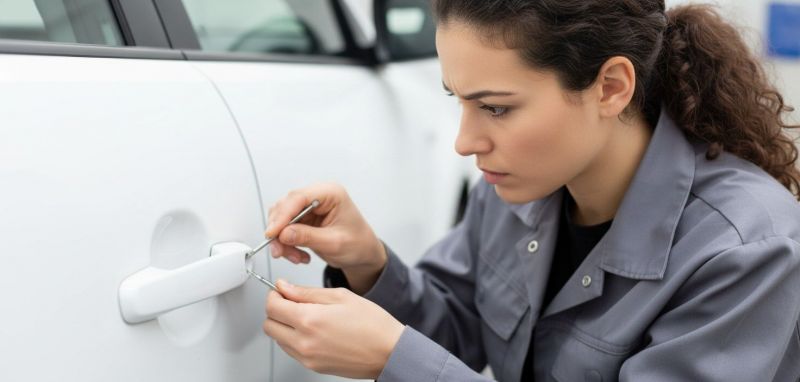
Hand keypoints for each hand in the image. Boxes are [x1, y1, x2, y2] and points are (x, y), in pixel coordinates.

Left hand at [263, 280, 404, 378]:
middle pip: (269, 325)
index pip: (272, 307)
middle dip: (276, 310)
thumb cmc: (372, 324)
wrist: (389, 352)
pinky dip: (294, 339)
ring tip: (307, 316)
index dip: (274, 295)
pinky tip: (313, 330)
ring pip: (278, 339)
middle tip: (292, 302)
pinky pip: (291, 350)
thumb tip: (285, 287)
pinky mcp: (313, 367)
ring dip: (284, 325)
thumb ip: (306, 292)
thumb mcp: (340, 296)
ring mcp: (307, 357)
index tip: (282, 291)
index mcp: (310, 320)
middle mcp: (304, 342)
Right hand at [266, 183, 386, 293]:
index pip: (299, 197)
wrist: (363, 254)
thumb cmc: (358, 244)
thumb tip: (283, 234)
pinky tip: (298, 255)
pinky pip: (284, 229)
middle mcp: (318, 196)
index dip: (282, 215)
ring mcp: (309, 207)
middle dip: (279, 231)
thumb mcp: (334, 243)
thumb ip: (308, 237)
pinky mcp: (303, 219)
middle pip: (286, 206)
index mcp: (331, 193)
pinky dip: (286, 244)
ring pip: (281, 218)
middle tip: (279, 251)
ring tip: (295, 257)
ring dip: (282, 240)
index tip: (272, 233)